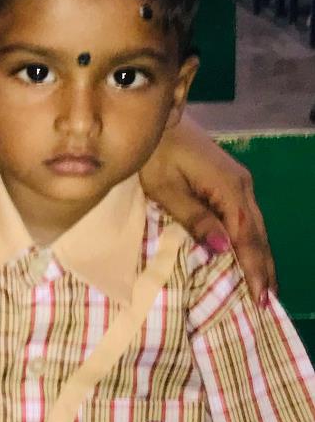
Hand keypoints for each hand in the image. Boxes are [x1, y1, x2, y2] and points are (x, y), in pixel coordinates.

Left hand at [140, 118, 273, 301]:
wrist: (158, 119)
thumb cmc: (155, 154)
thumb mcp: (166, 188)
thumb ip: (194, 217)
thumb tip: (223, 247)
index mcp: (228, 189)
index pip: (247, 237)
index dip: (254, 268)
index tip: (260, 297)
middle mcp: (241, 186)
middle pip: (258, 234)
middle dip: (264, 268)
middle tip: (267, 302)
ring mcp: (238, 182)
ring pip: (255, 226)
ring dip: (260, 256)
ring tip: (264, 286)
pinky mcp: (229, 181)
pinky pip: (245, 218)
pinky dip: (250, 240)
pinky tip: (248, 255)